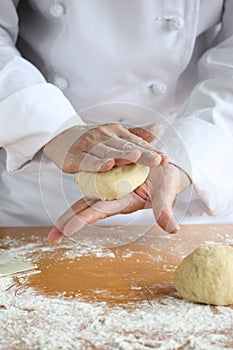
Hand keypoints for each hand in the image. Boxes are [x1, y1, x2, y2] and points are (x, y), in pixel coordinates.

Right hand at [43, 122, 166, 172]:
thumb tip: (160, 127)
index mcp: (116, 132)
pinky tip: (107, 165)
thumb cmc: (94, 139)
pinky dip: (96, 164)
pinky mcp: (74, 157)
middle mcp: (104, 136)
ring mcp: (88, 145)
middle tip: (158, 160)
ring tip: (136, 157)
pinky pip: (86, 161)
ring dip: (122, 155)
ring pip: (108, 152)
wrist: (61, 136)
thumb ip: (138, 134)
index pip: (137, 143)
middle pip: (126, 147)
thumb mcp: (116, 134)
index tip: (166, 159)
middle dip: (143, 154)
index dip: (152, 151)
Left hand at [48, 163, 190, 243]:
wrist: (164, 168)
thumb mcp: (165, 194)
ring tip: (56, 225)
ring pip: (87, 199)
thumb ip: (164, 211)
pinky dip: (81, 182)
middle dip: (70, 221)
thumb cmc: (166, 182)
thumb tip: (174, 231)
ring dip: (72, 212)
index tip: (67, 230)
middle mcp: (113, 197)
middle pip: (87, 209)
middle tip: (52, 237)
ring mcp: (110, 187)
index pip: (100, 211)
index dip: (84, 219)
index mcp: (124, 201)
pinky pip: (93, 178)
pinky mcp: (110, 175)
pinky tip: (66, 191)